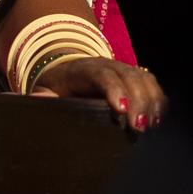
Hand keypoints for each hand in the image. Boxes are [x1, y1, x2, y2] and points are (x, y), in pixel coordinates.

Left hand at [30, 55, 165, 131]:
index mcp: (85, 69)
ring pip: (144, 78)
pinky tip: (158, 120)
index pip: (103, 75)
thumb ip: (41, 97)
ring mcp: (124, 69)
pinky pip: (152, 84)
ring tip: (152, 126)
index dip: (114, 90)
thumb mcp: (45, 89)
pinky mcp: (135, 77)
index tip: (121, 111)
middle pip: (129, 77)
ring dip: (151, 102)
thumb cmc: (58, 86)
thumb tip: (34, 101)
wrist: (69, 69)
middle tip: (139, 128)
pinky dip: (158, 100)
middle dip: (138, 102)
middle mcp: (108, 65)